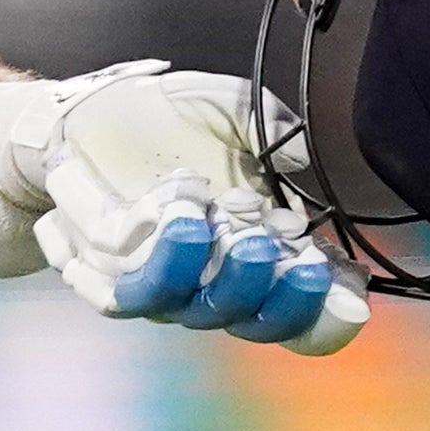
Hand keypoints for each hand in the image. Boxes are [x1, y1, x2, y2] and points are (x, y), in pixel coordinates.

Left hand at [18, 65, 367, 353]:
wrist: (82, 116)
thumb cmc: (163, 119)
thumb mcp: (226, 108)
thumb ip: (270, 126)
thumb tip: (297, 157)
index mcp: (263, 255)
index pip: (307, 312)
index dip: (333, 312)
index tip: (347, 286)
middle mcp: (217, 284)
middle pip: (260, 321)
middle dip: (282, 294)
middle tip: (285, 251)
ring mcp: (165, 289)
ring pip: (202, 312)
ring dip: (223, 278)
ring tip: (226, 229)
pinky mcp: (110, 281)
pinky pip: (136, 295)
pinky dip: (163, 264)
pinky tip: (179, 219)